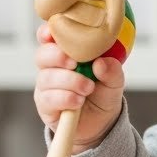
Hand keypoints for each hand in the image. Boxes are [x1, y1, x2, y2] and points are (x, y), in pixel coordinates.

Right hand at [33, 23, 124, 152]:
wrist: (101, 123)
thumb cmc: (103, 94)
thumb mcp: (115, 81)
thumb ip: (112, 70)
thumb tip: (101, 62)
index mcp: (65, 53)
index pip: (49, 37)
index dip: (47, 32)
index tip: (53, 34)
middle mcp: (52, 67)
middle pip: (42, 55)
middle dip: (57, 56)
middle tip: (74, 63)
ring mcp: (46, 86)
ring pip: (47, 77)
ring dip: (68, 81)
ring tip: (87, 88)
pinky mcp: (45, 105)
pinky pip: (48, 98)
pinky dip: (65, 98)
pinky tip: (78, 101)